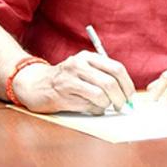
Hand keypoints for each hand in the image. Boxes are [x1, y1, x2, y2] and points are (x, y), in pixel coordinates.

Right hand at [11, 51, 134, 114]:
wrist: (36, 84)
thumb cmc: (66, 79)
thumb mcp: (84, 69)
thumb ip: (103, 75)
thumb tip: (126, 92)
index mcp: (88, 57)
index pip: (117, 68)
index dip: (127, 84)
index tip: (130, 95)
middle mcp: (79, 65)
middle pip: (110, 82)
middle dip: (121, 97)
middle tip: (122, 105)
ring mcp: (70, 79)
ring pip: (100, 94)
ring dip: (107, 104)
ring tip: (105, 106)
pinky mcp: (63, 94)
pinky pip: (87, 105)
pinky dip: (95, 109)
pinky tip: (92, 108)